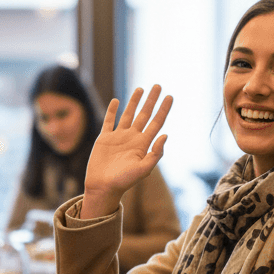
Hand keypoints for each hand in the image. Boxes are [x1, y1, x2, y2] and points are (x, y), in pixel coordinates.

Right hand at [80, 85, 171, 218]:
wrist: (103, 188)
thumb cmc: (124, 181)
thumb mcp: (143, 169)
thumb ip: (155, 153)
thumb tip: (165, 135)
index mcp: (143, 144)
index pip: (156, 122)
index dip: (163, 110)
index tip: (170, 96)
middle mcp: (132, 138)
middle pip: (144, 114)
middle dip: (151, 100)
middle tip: (158, 85)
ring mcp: (118, 137)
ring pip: (128, 115)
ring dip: (134, 102)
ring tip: (141, 89)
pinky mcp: (104, 138)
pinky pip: (109, 121)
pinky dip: (112, 111)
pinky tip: (116, 101)